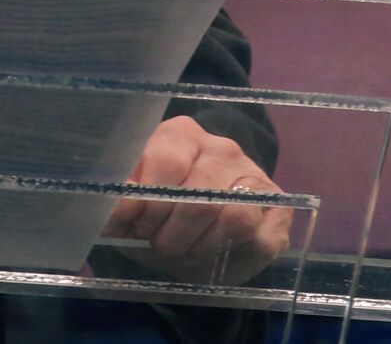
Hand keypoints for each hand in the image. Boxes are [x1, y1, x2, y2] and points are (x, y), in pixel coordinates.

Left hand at [104, 116, 291, 285]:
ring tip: (184, 251)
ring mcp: (253, 174)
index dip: (147, 203)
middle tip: (159, 244)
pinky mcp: (277, 207)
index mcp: (180, 134)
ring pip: (233, 217)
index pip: (165, 160)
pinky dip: (232, 257)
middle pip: (198, 196)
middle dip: (171, 233)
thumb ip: (119, 201)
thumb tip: (113, 208)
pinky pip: (259, 238)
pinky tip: (214, 254)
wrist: (199, 229)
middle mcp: (221, 147)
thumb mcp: (131, 204)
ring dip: (202, 247)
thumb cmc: (158, 211)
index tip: (135, 225)